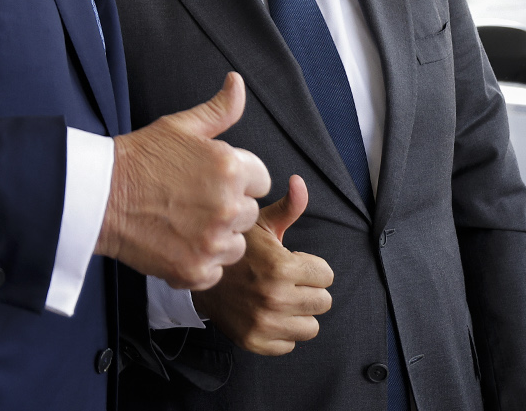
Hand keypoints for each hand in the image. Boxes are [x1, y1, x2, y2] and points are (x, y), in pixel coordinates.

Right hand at [97, 73, 271, 289]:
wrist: (100, 196)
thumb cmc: (141, 158)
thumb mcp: (182, 126)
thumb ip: (220, 109)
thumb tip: (237, 82)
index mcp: (231, 168)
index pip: (261, 180)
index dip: (238, 179)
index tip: (211, 180)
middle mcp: (228, 206)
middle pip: (249, 214)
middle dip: (228, 208)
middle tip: (194, 201)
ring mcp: (212, 242)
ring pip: (236, 244)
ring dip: (218, 237)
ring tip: (186, 223)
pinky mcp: (195, 270)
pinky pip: (215, 270)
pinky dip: (200, 262)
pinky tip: (178, 243)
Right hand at [194, 175, 333, 355]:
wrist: (198, 279)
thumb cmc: (236, 250)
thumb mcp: (260, 223)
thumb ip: (288, 207)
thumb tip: (300, 182)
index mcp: (281, 267)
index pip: (327, 276)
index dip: (311, 267)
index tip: (293, 263)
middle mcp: (274, 298)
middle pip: (323, 302)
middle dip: (309, 289)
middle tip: (287, 281)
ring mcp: (264, 323)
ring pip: (311, 327)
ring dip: (299, 313)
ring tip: (280, 298)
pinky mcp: (255, 341)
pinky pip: (290, 344)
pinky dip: (282, 331)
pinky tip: (268, 313)